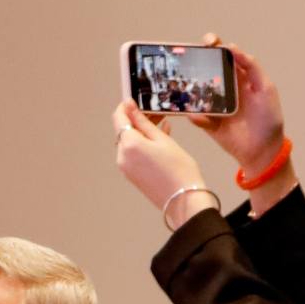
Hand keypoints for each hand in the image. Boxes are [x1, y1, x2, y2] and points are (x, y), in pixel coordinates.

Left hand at [112, 102, 210, 222]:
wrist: (185, 201)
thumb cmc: (180, 170)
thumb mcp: (163, 140)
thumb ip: (143, 122)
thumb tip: (129, 107)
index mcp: (129, 144)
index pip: (118, 117)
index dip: (125, 107)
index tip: (133, 101)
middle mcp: (122, 156)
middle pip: (124, 131)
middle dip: (137, 122)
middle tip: (157, 117)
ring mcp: (126, 168)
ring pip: (130, 143)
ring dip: (142, 135)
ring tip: (164, 131)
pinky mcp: (132, 177)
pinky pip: (133, 155)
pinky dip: (143, 147)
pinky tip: (160, 145)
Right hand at [188, 35, 289, 181]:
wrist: (264, 152)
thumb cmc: (269, 119)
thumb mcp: (266, 89)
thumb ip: (253, 67)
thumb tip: (232, 47)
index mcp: (239, 77)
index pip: (224, 56)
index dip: (215, 45)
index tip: (208, 41)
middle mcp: (224, 88)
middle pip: (206, 69)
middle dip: (196, 61)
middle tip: (190, 56)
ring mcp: (214, 105)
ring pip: (196, 91)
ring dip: (189, 87)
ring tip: (185, 84)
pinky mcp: (208, 123)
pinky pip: (196, 116)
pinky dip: (195, 116)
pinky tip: (195, 115)